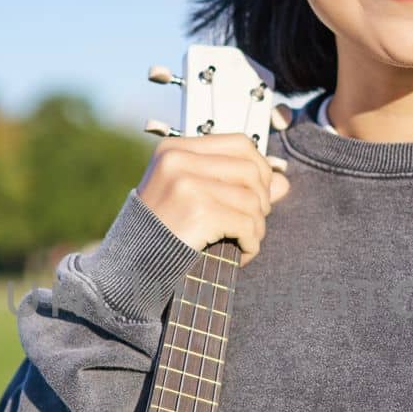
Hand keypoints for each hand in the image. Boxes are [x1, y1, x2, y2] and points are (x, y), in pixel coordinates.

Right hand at [137, 131, 290, 266]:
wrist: (129, 269)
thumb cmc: (161, 233)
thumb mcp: (194, 199)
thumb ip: (235, 185)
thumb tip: (283, 183)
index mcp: (175, 149)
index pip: (240, 143)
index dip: (259, 169)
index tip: (256, 196)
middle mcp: (179, 160)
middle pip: (251, 169)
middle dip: (261, 201)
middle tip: (250, 225)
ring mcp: (186, 183)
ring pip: (252, 199)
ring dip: (256, 227)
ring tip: (243, 242)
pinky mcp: (197, 211)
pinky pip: (247, 224)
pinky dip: (251, 243)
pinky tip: (240, 254)